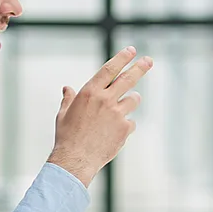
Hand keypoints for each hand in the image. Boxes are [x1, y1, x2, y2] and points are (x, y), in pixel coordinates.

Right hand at [47, 46, 152, 185]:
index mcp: (89, 92)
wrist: (75, 160)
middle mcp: (105, 100)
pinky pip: (130, 122)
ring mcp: (117, 114)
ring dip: (132, 99)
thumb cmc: (67, 137)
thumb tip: (67, 88)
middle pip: (128, 78)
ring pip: (133, 99)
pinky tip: (114, 134)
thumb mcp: (63, 115)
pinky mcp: (124, 129)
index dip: (122, 58)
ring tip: (125, 105)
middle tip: (149, 60)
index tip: (131, 51)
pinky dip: (125, 125)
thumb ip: (68, 99)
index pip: (109, 69)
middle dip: (140, 67)